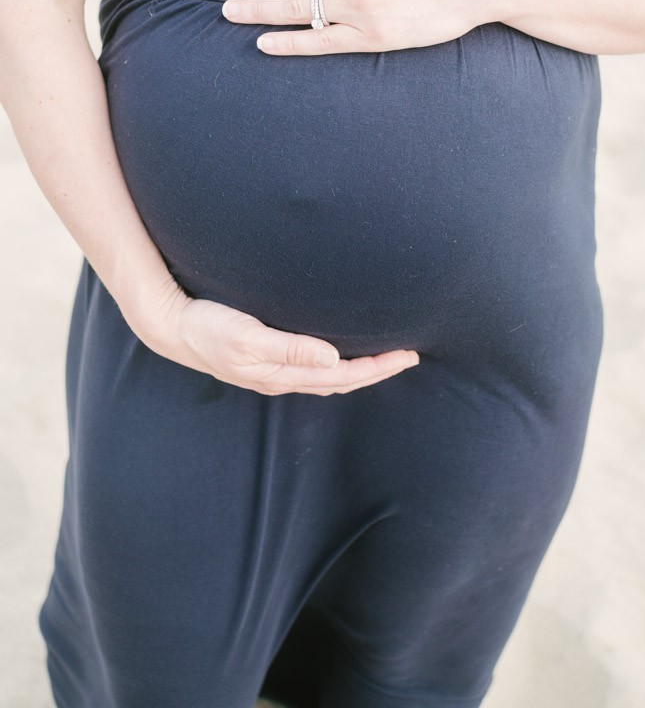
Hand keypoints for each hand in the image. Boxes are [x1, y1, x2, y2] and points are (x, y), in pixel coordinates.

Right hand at [131, 279, 419, 395]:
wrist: (171, 327)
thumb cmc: (208, 327)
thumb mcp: (247, 337)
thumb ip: (289, 349)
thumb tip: (332, 359)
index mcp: (282, 375)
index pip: (343, 376)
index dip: (377, 368)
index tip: (408, 356)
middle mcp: (281, 378)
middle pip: (341, 380)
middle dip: (376, 371)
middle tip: (409, 355)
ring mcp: (272, 371)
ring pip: (327, 377)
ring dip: (358, 369)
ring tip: (382, 358)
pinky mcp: (264, 359)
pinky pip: (310, 368)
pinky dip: (335, 364)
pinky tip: (337, 353)